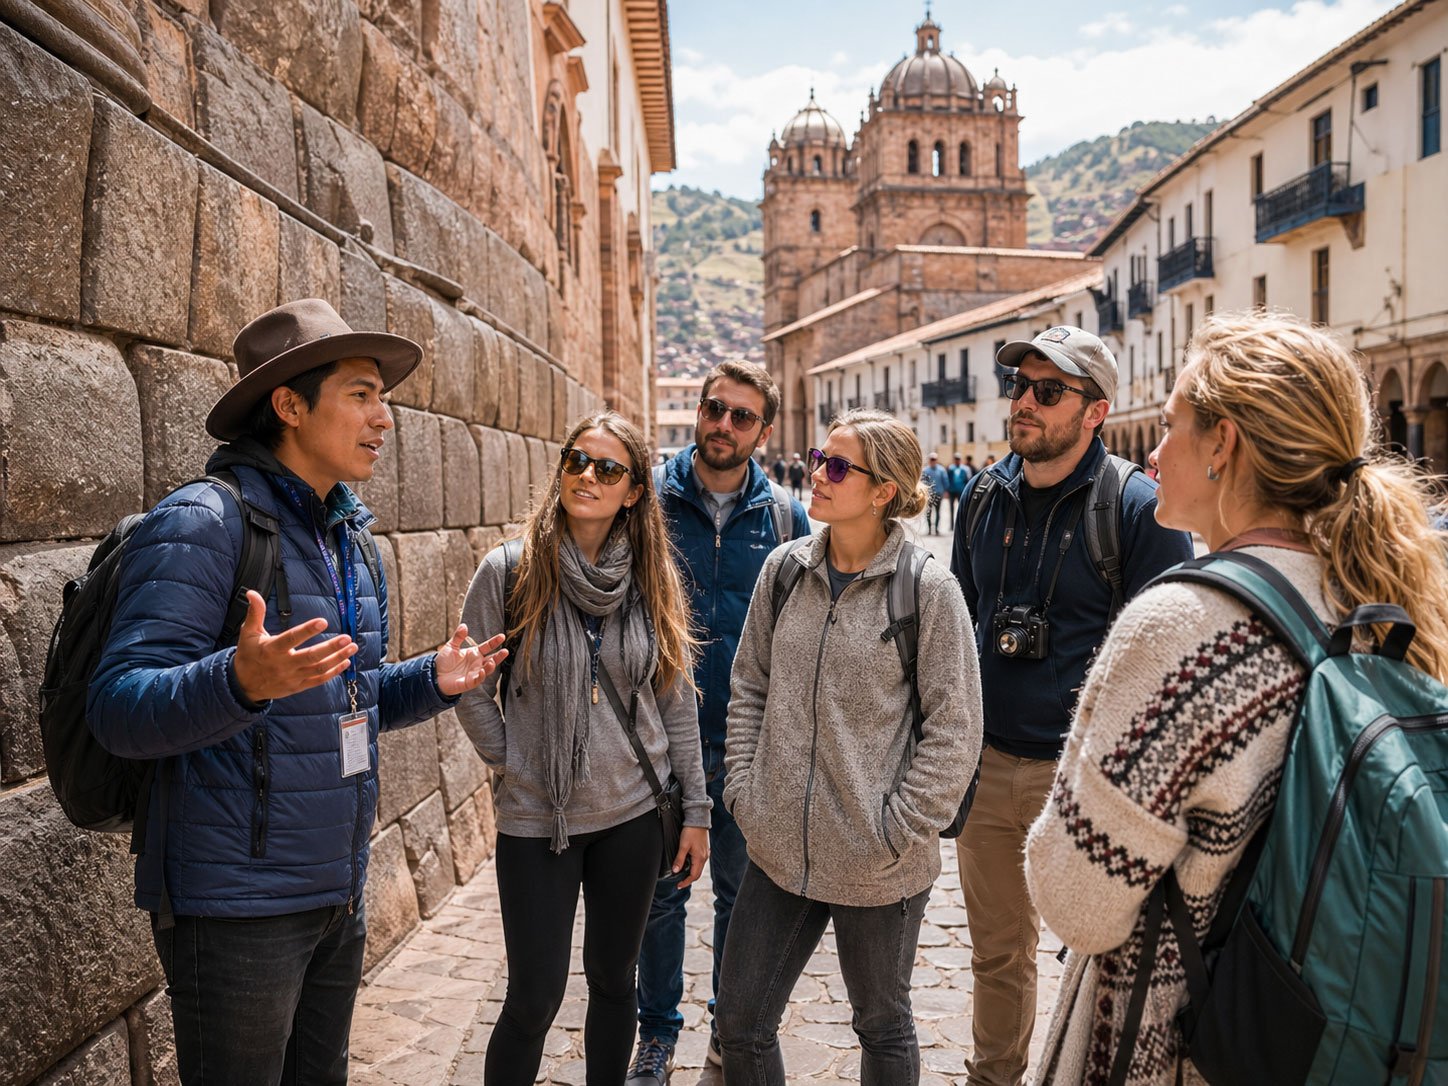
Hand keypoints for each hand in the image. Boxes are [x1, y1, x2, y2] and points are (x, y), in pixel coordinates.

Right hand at [232, 590, 355, 702]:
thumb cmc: (248, 655)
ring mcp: (292, 677)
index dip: (307, 631)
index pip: (291, 639)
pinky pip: (318, 680)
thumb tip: (252, 593)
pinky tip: (346, 662)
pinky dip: (333, 672)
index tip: (323, 621)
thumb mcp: (249, 633)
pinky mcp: (298, 686)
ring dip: (337, 658)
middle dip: (330, 647)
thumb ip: (255, 612)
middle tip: (347, 637)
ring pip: (318, 669)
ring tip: (352, 647)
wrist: (243, 686)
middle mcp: (283, 664)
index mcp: (271, 649)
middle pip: (310, 657)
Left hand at [434, 624, 508, 695]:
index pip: (487, 647)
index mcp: (474, 654)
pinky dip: (481, 676)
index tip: (502, 636)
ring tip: (492, 661)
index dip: (494, 642)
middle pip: (491, 659)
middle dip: (499, 656)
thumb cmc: (443, 661)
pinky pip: (478, 680)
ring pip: (487, 670)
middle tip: (505, 651)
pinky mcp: (469, 682)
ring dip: (491, 666)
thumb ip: (458, 637)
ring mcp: (474, 673)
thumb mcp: (451, 646)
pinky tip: (483, 671)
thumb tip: (464, 625)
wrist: (434, 675)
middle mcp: (477, 663)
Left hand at [672, 826, 709, 888]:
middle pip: (697, 873)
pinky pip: (700, 862)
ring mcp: (705, 853)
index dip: (686, 882)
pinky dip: (694, 866)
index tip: (678, 886)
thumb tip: (675, 871)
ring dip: (691, 873)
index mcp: (700, 858)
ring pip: (699, 868)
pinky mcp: (704, 849)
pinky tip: (689, 865)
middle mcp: (704, 857)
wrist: (698, 820)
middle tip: (680, 883)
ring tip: (683, 875)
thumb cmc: (691, 831)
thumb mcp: (683, 845)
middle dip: (689, 880)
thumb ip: (679, 859)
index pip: (693, 876)